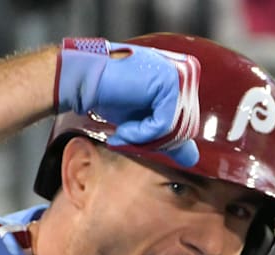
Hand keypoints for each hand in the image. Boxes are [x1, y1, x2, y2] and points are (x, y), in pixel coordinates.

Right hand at [56, 38, 199, 165]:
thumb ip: (168, 135)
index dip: (161, 140)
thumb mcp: (144, 120)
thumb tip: (192, 160)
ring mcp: (180, 76)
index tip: (134, 137)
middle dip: (154, 141)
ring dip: (145, 139)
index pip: (188, 124)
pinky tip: (122, 130)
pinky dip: (142, 134)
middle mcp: (186, 74)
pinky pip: (165, 124)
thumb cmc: (109, 95)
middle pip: (185, 129)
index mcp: (183, 80)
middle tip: (126, 137)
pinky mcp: (168, 83)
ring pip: (177, 130)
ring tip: (122, 134)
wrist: (82, 78)